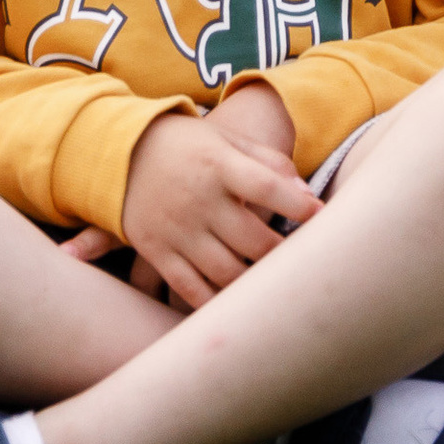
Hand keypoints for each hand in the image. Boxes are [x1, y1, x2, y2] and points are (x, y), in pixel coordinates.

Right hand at [104, 88, 320, 311]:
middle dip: (281, 252)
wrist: (123, 151)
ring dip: (254, 281)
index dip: (296, 204)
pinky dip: (214, 300)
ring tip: (273, 283)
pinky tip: (235, 302)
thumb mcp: (229, 140)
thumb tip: (307, 196)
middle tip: (301, 260)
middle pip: (250, 238)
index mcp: (218, 165)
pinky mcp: (156, 251)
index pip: (265, 187)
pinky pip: (188, 286)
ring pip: (224, 270)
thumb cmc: (190, 145)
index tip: (319, 215)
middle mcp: (197, 199)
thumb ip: (270, 164)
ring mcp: (176, 229)